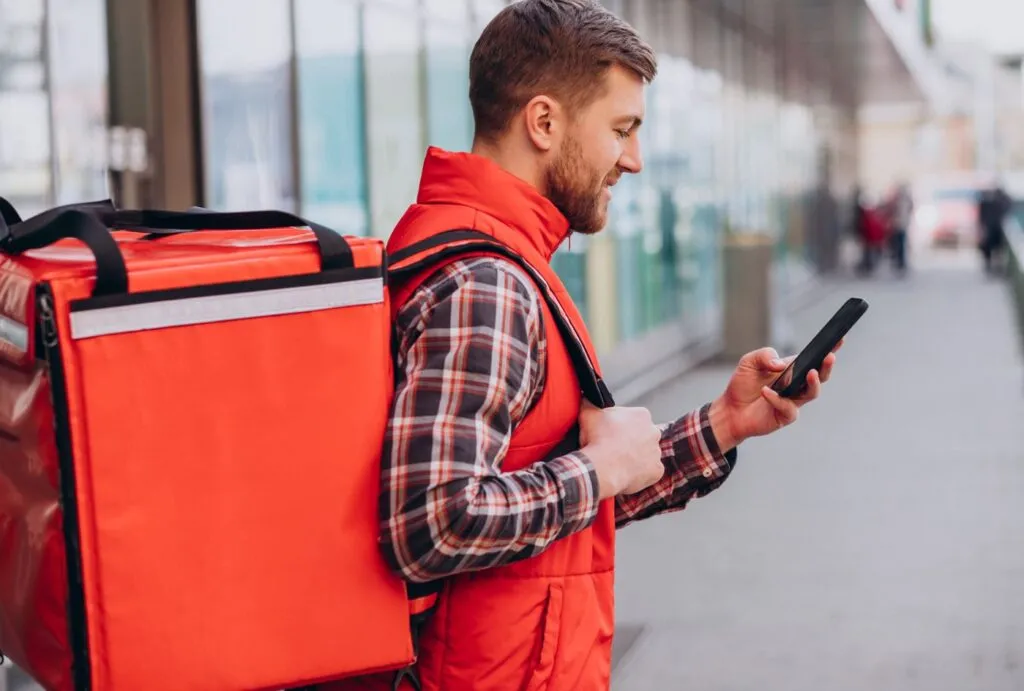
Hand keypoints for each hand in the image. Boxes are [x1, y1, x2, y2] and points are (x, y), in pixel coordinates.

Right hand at [578, 401, 663, 498]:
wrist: (602, 467)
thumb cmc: (597, 439)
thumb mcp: (588, 413)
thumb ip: (590, 403)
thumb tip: (586, 396)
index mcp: (641, 415)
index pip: (632, 418)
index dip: (619, 426)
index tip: (609, 433)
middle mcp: (654, 432)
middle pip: (643, 436)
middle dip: (631, 441)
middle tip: (614, 448)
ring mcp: (656, 453)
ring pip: (646, 454)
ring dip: (636, 457)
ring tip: (618, 463)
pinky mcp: (657, 471)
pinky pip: (649, 472)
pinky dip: (640, 474)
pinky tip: (625, 473)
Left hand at [709, 341, 841, 449]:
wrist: (730, 409)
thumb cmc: (742, 384)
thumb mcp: (749, 362)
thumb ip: (764, 355)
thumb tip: (781, 364)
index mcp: (792, 369)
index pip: (813, 357)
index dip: (829, 348)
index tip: (840, 338)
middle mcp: (796, 384)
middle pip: (820, 376)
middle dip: (826, 366)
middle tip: (829, 357)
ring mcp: (793, 401)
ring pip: (812, 393)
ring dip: (813, 383)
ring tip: (811, 373)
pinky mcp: (785, 416)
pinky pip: (788, 407)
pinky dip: (777, 399)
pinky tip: (766, 392)